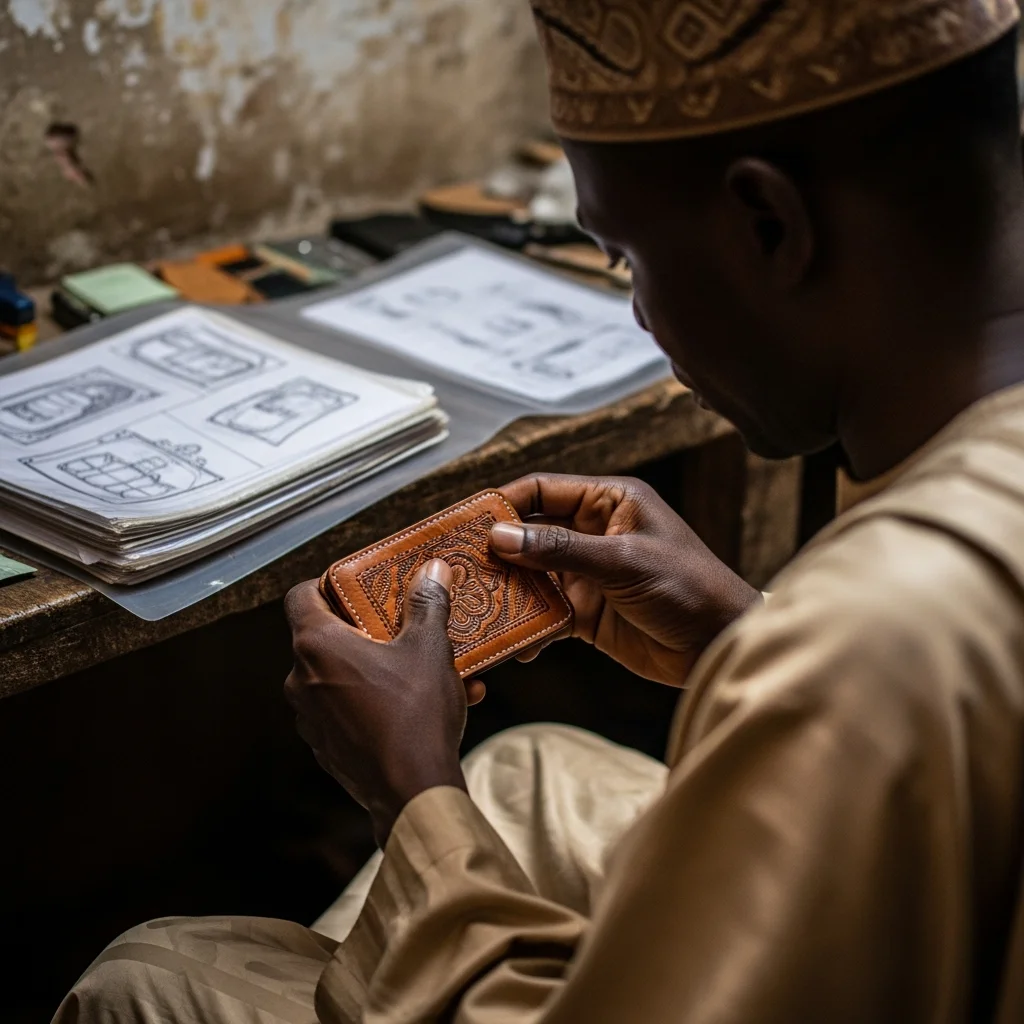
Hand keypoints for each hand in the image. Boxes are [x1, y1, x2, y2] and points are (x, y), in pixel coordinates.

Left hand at [284, 560, 479, 845]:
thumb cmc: (415, 715)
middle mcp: (301, 680)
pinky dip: (378, 701)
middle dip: (367, 629)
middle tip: (402, 626)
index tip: (359, 586)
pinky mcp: (326, 747)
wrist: (412, 793)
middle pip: (326, 636)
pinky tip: (421, 705)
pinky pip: (349, 710)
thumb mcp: (430, 647)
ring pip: (342, 676)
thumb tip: (432, 571)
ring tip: (427, 670)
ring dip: (379, 667)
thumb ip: (427, 603)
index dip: (328, 584)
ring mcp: (310, 717)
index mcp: (317, 645)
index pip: (300, 595)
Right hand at [490, 474, 760, 685]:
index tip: (469, 521)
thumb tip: (502, 536)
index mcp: (610, 502)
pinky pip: (547, 613)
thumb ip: (561, 549)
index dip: (505, 503)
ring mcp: (589, 574)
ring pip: (533, 576)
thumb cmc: (689, 588)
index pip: (544, 490)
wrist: (720, 645)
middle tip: (462, 567)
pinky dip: (530, 625)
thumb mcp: (622, 562)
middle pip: (531, 533)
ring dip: (510, 590)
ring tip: (480, 604)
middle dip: (499, 551)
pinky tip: (517, 640)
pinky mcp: (587, 612)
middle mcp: (594, 533)